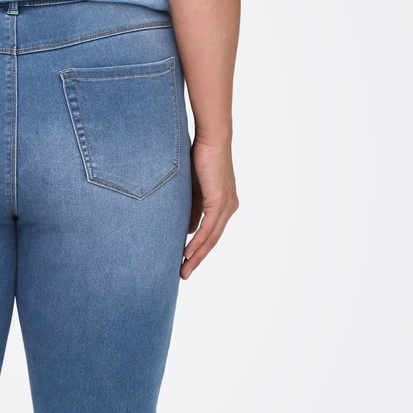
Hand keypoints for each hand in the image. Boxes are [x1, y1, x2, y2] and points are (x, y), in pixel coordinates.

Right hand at [181, 134, 237, 278]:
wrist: (211, 138)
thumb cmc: (199, 157)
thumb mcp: (193, 189)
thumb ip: (191, 208)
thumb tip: (187, 230)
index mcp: (223, 204)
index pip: (210, 233)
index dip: (198, 249)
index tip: (185, 262)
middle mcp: (229, 207)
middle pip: (212, 240)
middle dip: (197, 259)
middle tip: (183, 274)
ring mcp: (226, 205)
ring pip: (211, 238)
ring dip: (196, 256)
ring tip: (183, 270)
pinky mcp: (220, 201)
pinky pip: (208, 228)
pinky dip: (197, 242)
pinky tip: (187, 253)